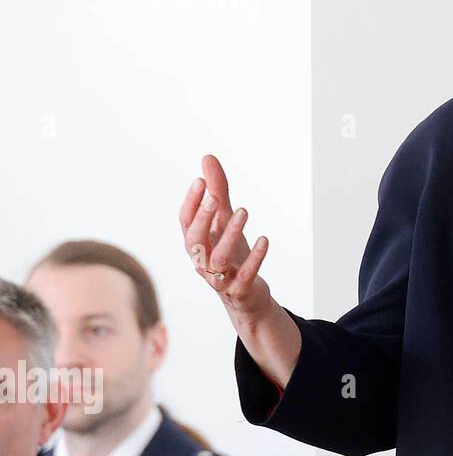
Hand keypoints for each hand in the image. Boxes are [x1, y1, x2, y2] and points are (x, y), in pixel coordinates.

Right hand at [179, 154, 273, 327]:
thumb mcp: (225, 221)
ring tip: (245, 212)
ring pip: (218, 258)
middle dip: (203, 219)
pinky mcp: (239, 290)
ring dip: (231, 234)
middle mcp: (202, 261)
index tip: (200, 180)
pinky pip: (245, 275)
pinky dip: (255, 258)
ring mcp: (219, 278)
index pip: (185, 222)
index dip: (190, 203)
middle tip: (215, 197)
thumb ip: (218, 191)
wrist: (246, 297)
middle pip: (194, 240)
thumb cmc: (232, 255)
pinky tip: (264, 239)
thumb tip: (207, 158)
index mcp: (196, 244)